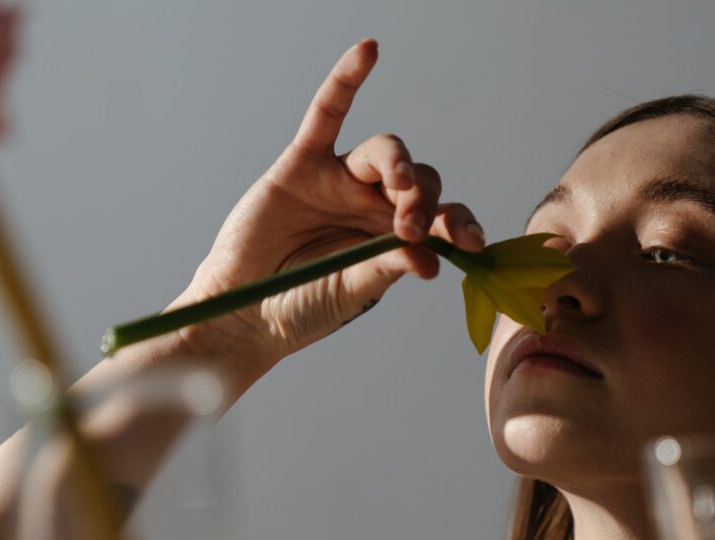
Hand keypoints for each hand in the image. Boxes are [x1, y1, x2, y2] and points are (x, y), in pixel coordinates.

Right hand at [179, 39, 484, 377]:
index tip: (471, 242)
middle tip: (410, 228)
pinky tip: (368, 50)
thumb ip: (387, 268)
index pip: (442, 218)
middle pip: (420, 180)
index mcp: (396, 239)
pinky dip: (346, 81)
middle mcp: (374, 206)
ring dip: (398, 165)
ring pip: (385, 151)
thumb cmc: (302, 308)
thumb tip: (432, 260)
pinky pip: (327, 114)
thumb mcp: (352, 291)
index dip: (461, 223)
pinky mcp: (303, 164)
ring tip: (397, 189)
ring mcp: (340, 181)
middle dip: (423, 200)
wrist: (244, 313)